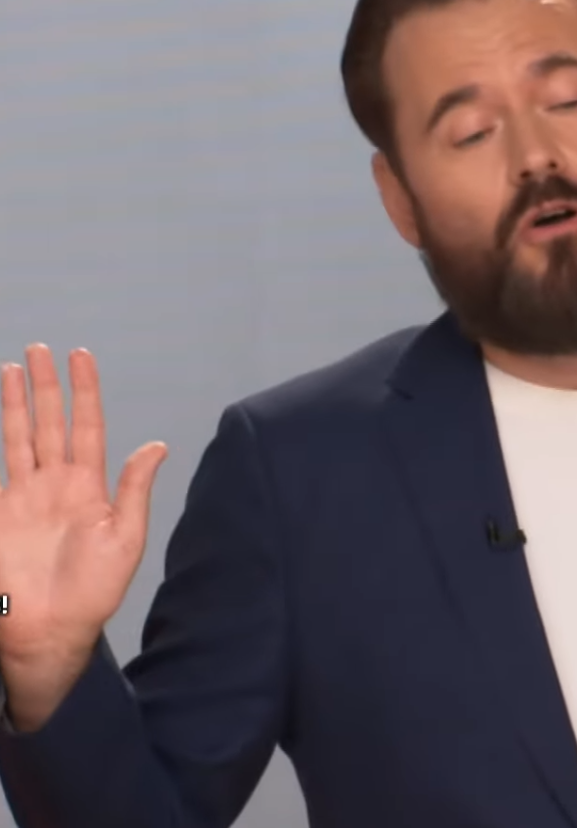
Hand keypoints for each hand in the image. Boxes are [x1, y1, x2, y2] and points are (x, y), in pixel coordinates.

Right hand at [0, 346, 166, 662]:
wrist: (51, 630)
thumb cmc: (94, 591)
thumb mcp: (125, 537)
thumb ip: (134, 489)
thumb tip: (157, 445)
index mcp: (89, 486)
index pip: (86, 426)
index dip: (84, 391)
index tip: (81, 357)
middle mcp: (55, 484)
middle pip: (50, 423)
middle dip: (46, 386)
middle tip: (41, 349)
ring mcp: (24, 497)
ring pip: (19, 437)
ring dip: (15, 403)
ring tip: (13, 367)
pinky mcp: (0, 513)